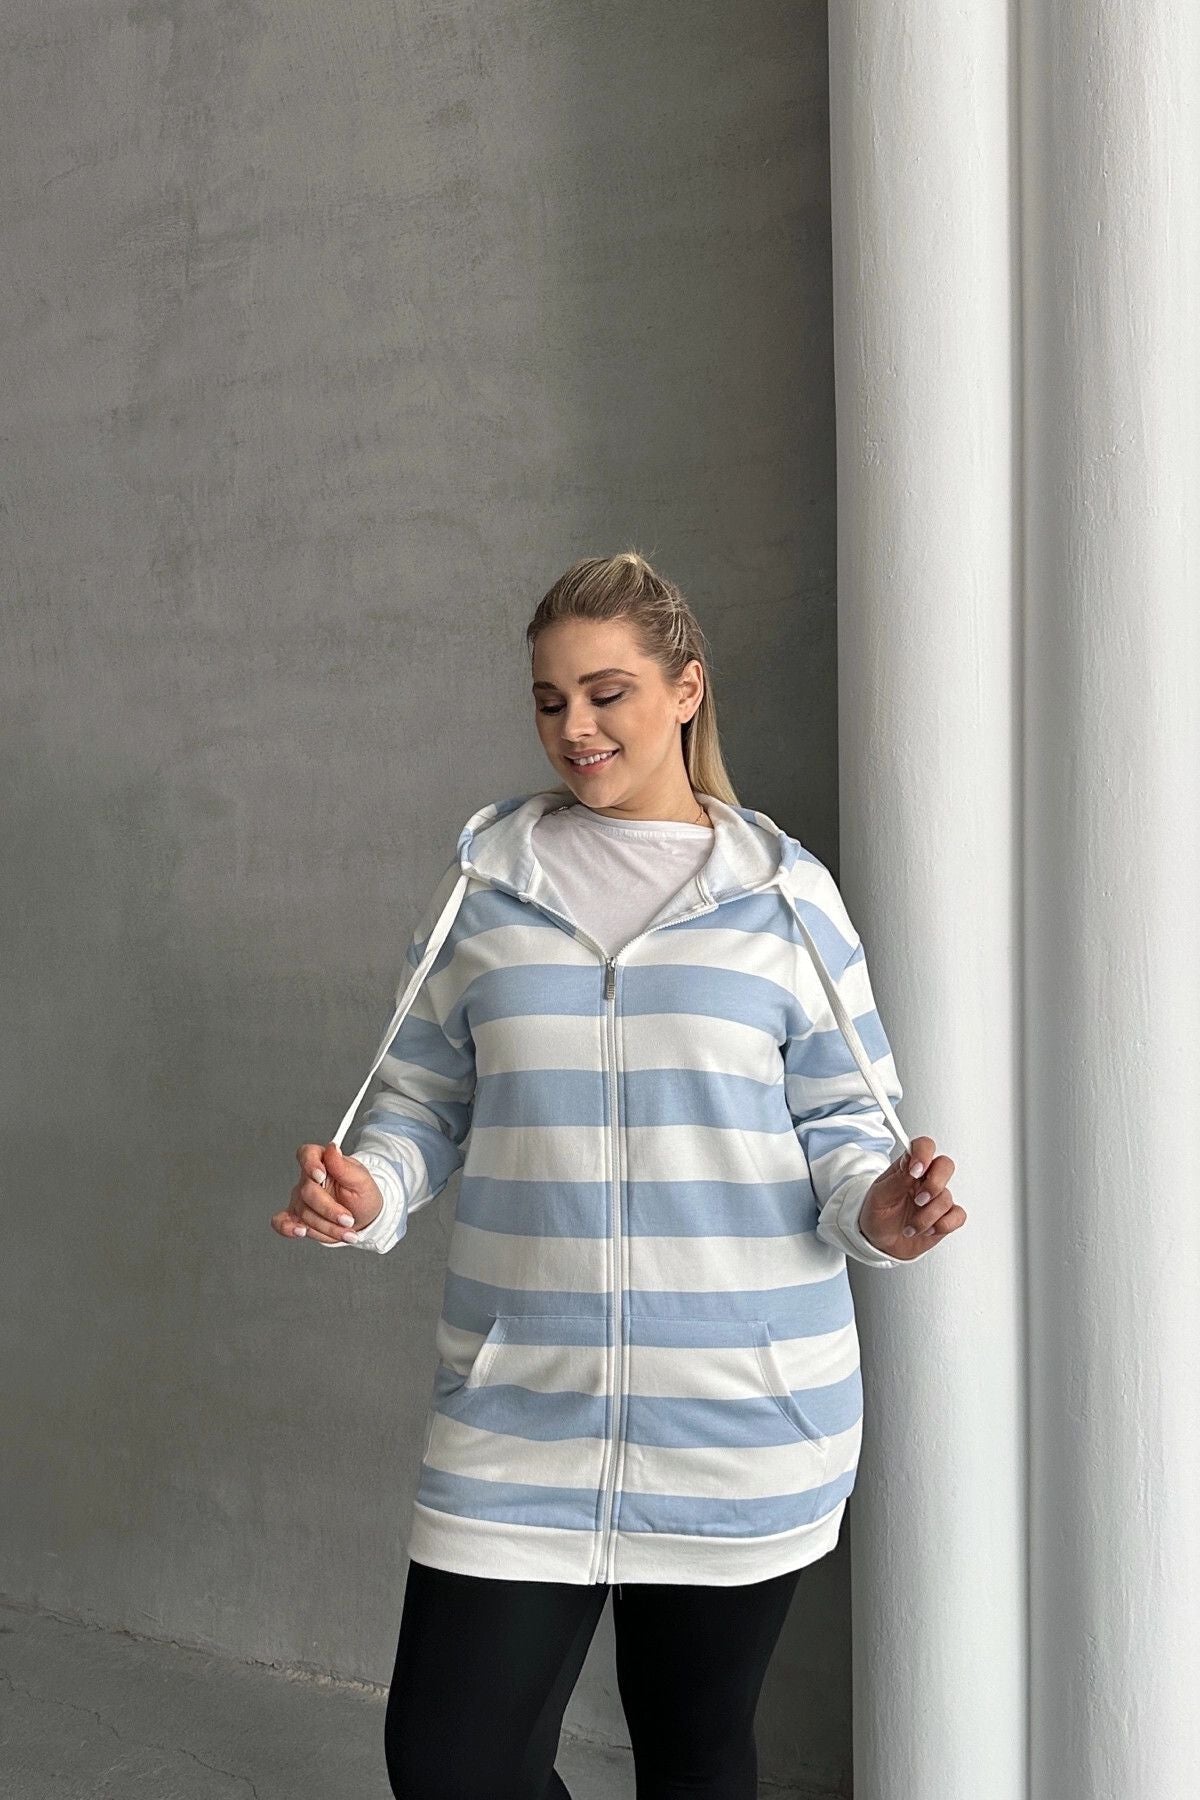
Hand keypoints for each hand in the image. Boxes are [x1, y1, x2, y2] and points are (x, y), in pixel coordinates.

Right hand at [270, 1142, 384, 1245]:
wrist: (363, 1219)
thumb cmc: (362, 1196)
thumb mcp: (362, 1181)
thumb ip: (344, 1166)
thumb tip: (332, 1148)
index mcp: (324, 1163)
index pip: (307, 1154)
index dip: (310, 1163)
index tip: (320, 1176)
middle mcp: (308, 1180)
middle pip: (307, 1192)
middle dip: (329, 1210)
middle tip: (348, 1219)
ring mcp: (300, 1199)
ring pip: (304, 1213)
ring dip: (327, 1226)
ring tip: (346, 1231)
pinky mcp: (296, 1217)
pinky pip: (283, 1222)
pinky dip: (288, 1228)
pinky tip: (301, 1231)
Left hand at [858, 1136, 964, 1259]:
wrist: (881, 1244)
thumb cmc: (877, 1215)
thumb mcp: (879, 1196)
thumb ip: (897, 1179)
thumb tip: (912, 1164)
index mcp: (907, 1168)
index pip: (923, 1147)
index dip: (924, 1154)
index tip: (915, 1171)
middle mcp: (925, 1180)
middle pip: (945, 1165)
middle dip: (934, 1184)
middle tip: (918, 1200)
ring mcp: (937, 1198)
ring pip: (946, 1197)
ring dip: (926, 1216)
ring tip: (910, 1227)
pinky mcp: (946, 1217)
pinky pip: (958, 1216)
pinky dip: (943, 1225)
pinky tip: (927, 1231)